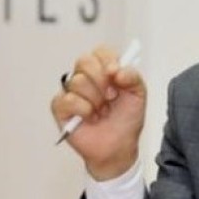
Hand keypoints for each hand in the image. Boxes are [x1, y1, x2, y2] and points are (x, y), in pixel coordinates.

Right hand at [51, 45, 146, 180]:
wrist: (118, 147)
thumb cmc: (126, 120)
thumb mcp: (138, 95)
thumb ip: (132, 77)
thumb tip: (118, 70)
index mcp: (104, 70)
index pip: (100, 52)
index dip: (107, 59)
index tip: (116, 73)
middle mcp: (86, 77)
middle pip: (84, 61)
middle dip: (102, 81)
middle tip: (112, 97)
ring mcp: (71, 91)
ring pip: (77, 81)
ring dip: (96, 100)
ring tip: (102, 111)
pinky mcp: (60, 107)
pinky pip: (67, 99)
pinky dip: (83, 110)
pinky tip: (90, 118)